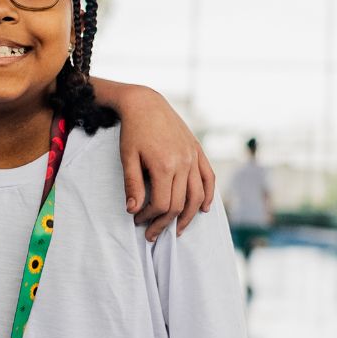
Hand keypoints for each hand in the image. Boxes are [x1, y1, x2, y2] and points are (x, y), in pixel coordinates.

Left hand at [114, 86, 215, 241]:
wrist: (146, 103)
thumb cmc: (133, 131)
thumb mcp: (127, 157)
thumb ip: (132, 185)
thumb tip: (133, 211)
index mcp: (164, 165)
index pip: (162, 204)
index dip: (150, 218)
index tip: (137, 221)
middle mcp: (183, 163)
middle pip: (180, 204)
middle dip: (164, 223)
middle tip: (151, 233)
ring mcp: (193, 157)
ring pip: (197, 196)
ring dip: (188, 217)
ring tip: (177, 230)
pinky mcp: (198, 151)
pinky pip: (208, 178)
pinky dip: (208, 195)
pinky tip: (203, 209)